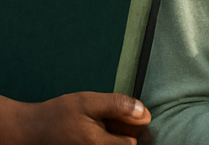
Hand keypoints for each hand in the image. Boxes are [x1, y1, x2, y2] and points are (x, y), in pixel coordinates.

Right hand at [6, 91, 150, 144]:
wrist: (29, 130)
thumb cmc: (59, 114)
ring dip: (111, 136)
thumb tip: (145, 115)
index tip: (124, 115)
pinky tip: (91, 131)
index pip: (131, 144)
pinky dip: (101, 139)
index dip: (132, 127)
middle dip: (122, 132)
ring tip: (99, 125)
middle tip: (108, 119)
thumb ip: (119, 106)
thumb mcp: (90, 102)